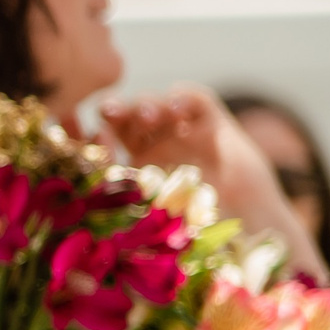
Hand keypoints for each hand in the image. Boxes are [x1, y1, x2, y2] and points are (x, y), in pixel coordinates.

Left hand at [98, 85, 320, 273]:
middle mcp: (153, 147)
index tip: (93, 137)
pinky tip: (175, 109)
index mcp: (131, 168)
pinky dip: (182, 98)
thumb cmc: (196, 231)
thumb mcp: (149, 212)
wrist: (247, 230)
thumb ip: (122, 195)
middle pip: (125, 117)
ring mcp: (182, 134)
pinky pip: (195, 99)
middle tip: (109, 112)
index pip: (103, 142)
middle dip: (115, 110)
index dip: (95, 135)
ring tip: (147, 117)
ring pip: (154, 104)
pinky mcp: (214, 125)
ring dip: (146, 104)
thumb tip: (82, 188)